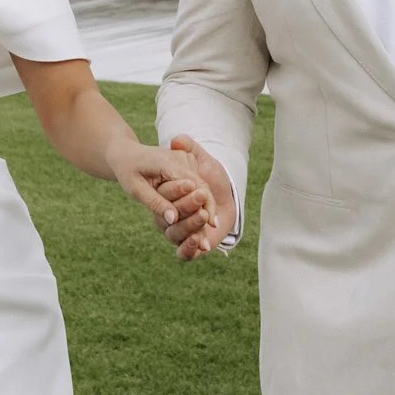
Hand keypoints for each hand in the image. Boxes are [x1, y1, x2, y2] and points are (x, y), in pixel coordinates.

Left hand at [110, 138, 210, 243]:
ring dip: (206, 205)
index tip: (211, 224)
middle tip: (213, 231)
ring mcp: (185, 160)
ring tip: (211, 228)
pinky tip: (203, 215)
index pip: (195, 185)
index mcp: (169, 163)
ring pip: (201, 185)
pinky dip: (199, 199)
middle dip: (209, 208)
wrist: (126, 154)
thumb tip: (173, 220)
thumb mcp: (135, 188)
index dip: (205, 205)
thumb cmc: (127, 171)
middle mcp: (181, 159)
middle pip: (202, 185)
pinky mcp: (185, 165)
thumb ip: (155, 203)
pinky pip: (195, 183)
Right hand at [163, 134, 234, 259]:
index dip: (176, 191)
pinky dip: (190, 249)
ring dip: (191, 225)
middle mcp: (169, 216)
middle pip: (170, 217)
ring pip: (175, 235)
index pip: (166, 196)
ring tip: (205, 216)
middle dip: (187, 207)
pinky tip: (201, 242)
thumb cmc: (213, 177)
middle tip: (201, 198)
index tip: (191, 183)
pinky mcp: (189, 246)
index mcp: (166, 197)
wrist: (228, 196)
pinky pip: (183, 254)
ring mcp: (177, 232)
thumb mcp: (203, 160)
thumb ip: (189, 149)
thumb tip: (176, 140)